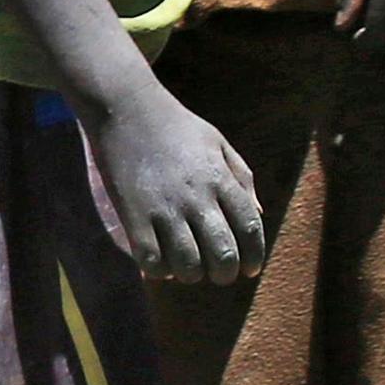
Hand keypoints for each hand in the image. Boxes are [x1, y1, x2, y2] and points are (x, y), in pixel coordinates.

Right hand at [87, 92, 267, 284]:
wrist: (125, 109)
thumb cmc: (176, 126)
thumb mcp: (218, 143)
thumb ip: (241, 178)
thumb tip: (258, 216)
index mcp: (221, 179)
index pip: (250, 228)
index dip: (254, 256)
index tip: (249, 268)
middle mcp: (196, 197)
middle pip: (223, 255)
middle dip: (225, 274)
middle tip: (219, 273)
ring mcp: (164, 209)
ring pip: (188, 266)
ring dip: (192, 274)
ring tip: (188, 268)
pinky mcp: (134, 216)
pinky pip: (152, 262)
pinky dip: (159, 270)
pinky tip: (160, 260)